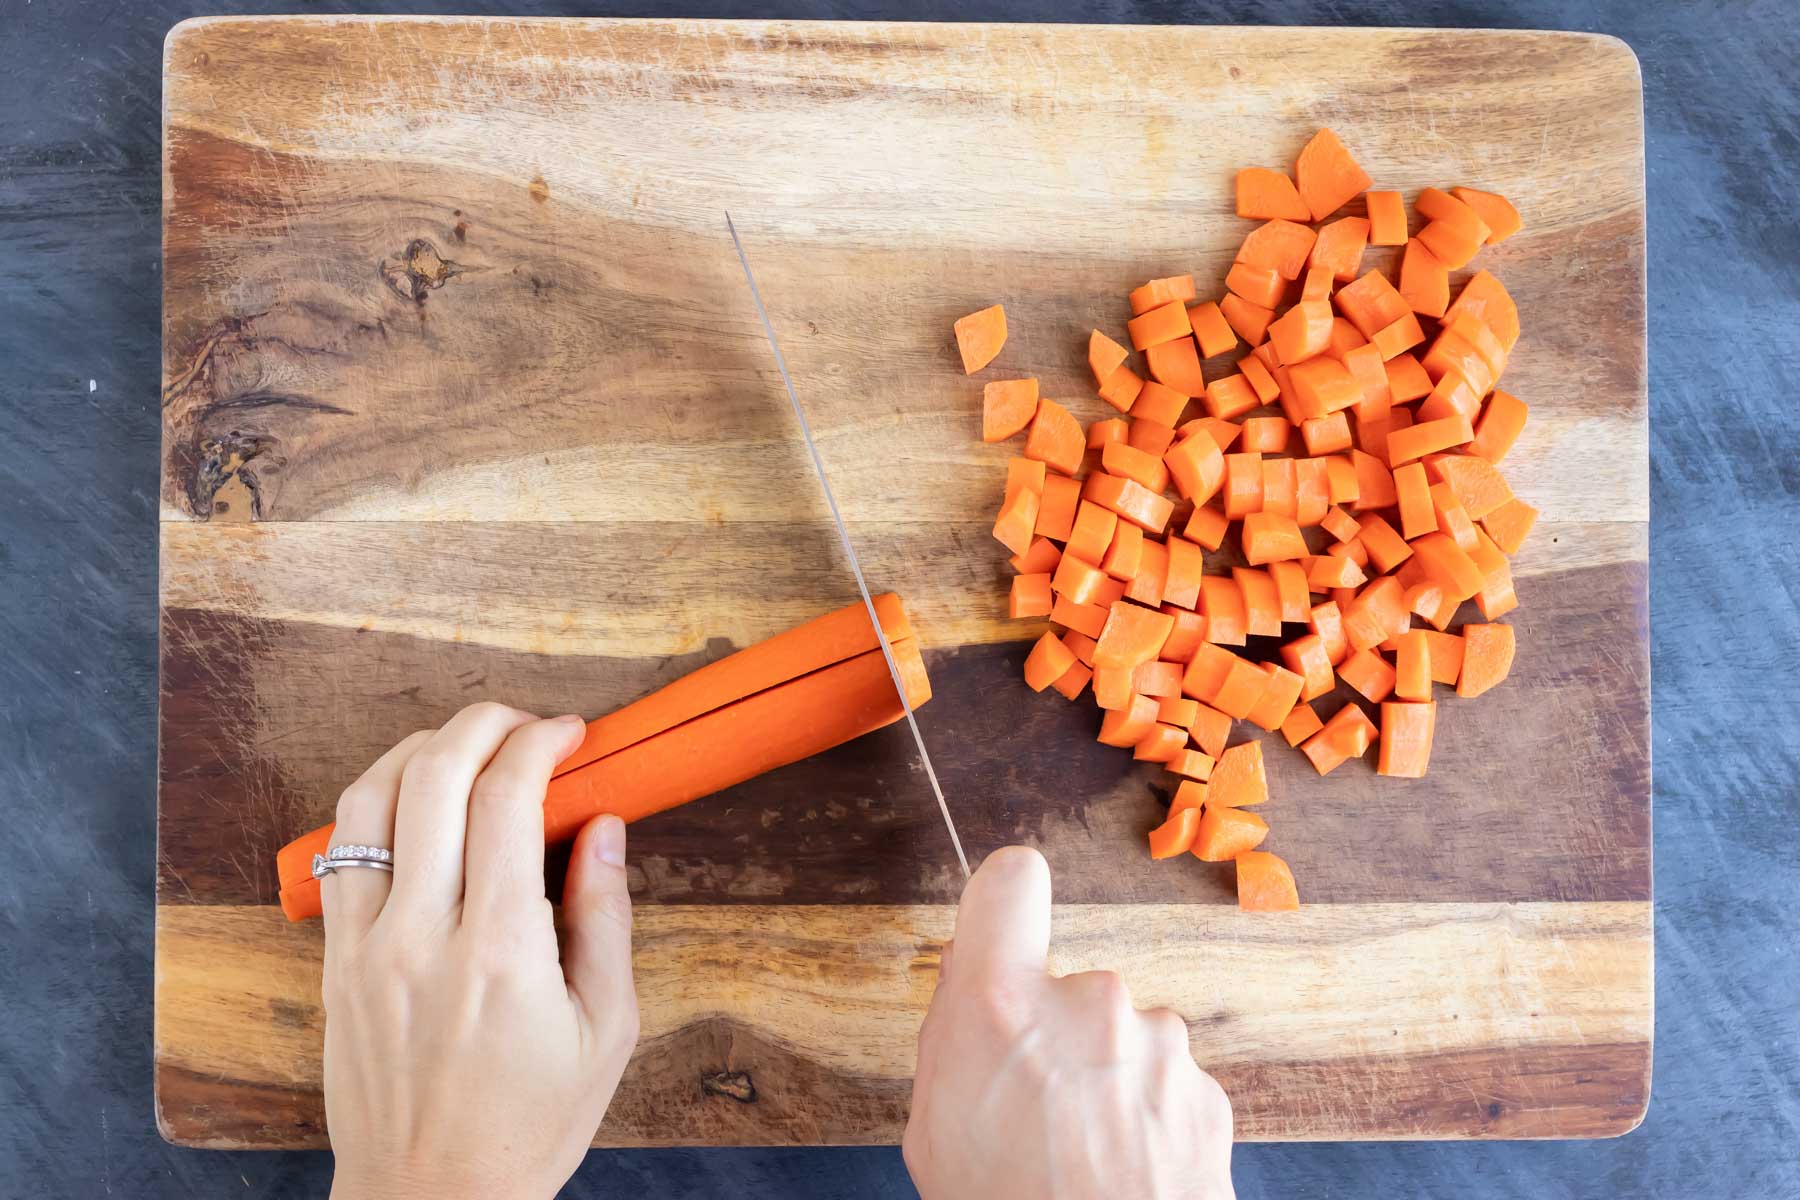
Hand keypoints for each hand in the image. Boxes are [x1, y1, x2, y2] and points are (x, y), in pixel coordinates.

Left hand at [319, 703, 639, 1199]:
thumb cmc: (530, 1124)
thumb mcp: (606, 1028)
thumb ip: (607, 916)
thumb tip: (605, 825)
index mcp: (500, 952)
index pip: (507, 798)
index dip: (541, 741)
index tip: (571, 732)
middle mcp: (422, 937)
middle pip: (434, 776)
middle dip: (484, 723)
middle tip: (524, 723)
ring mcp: (366, 947)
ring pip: (370, 799)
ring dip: (420, 749)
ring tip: (466, 748)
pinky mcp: (334, 963)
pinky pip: (342, 852)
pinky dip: (377, 803)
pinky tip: (417, 805)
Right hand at [904, 847, 1233, 1199]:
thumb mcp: (933, 1129)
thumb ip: (956, 1040)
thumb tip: (974, 992)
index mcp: (1000, 1005)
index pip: (1010, 880)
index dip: (1004, 899)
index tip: (1003, 922)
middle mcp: (1088, 1003)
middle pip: (1066, 985)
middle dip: (1055, 1036)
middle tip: (1036, 1113)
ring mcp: (1159, 1044)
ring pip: (1122, 1039)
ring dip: (1107, 1082)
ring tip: (1083, 1160)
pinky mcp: (1207, 1089)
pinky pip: (1165, 1083)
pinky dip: (1149, 1120)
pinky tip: (1126, 1175)